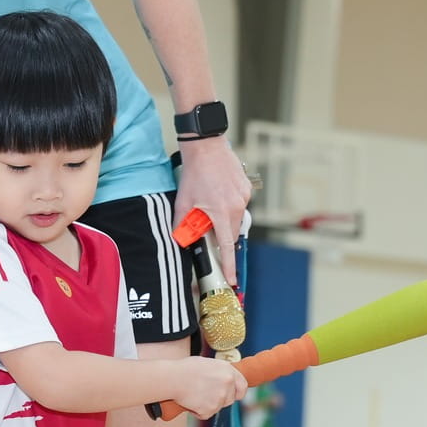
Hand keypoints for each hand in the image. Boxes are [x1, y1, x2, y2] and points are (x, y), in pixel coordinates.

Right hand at [170, 357, 246, 418]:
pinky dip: (198, 411)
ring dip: (208, 404)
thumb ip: (222, 372)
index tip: (233, 394)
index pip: (243, 387)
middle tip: (204, 392)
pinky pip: (206, 414)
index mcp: (229, 371)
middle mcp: (228, 384)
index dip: (237, 392)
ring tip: (194, 393)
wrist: (172, 379)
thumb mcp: (209, 363)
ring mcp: (219, 398)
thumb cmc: (186, 369)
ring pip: (217, 407)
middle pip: (230, 399)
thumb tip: (228, 380)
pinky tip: (190, 400)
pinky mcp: (209, 410)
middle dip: (220, 399)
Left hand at [173, 138, 251, 285]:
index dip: (229, 265)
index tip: (231, 278)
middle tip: (209, 228)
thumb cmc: (194, 173)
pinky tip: (218, 193)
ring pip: (235, 218)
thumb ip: (182, 224)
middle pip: (231, 232)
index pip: (227, 246)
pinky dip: (229, 205)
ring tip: (210, 202)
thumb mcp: (183, 201)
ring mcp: (243, 197)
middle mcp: (236, 206)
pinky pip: (239, 204)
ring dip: (224, 218)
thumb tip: (181, 240)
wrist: (206, 147)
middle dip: (222, 236)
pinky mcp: (246, 188)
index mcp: (220, 212)